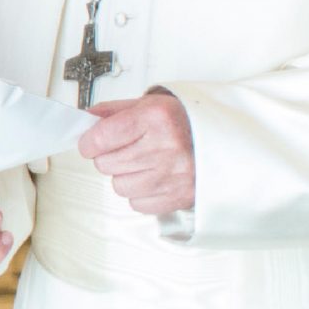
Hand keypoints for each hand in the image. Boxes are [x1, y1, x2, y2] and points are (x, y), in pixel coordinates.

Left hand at [81, 92, 195, 215]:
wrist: (223, 139)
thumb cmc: (184, 121)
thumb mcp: (150, 104)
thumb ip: (113, 112)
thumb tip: (85, 122)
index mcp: (156, 118)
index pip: (101, 137)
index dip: (88, 142)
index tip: (90, 142)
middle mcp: (165, 147)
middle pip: (105, 164)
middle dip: (108, 157)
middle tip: (126, 149)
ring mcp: (173, 175)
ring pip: (118, 186)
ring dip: (124, 176)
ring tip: (143, 163)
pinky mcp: (178, 197)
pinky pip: (137, 203)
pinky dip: (140, 193)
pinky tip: (154, 177)